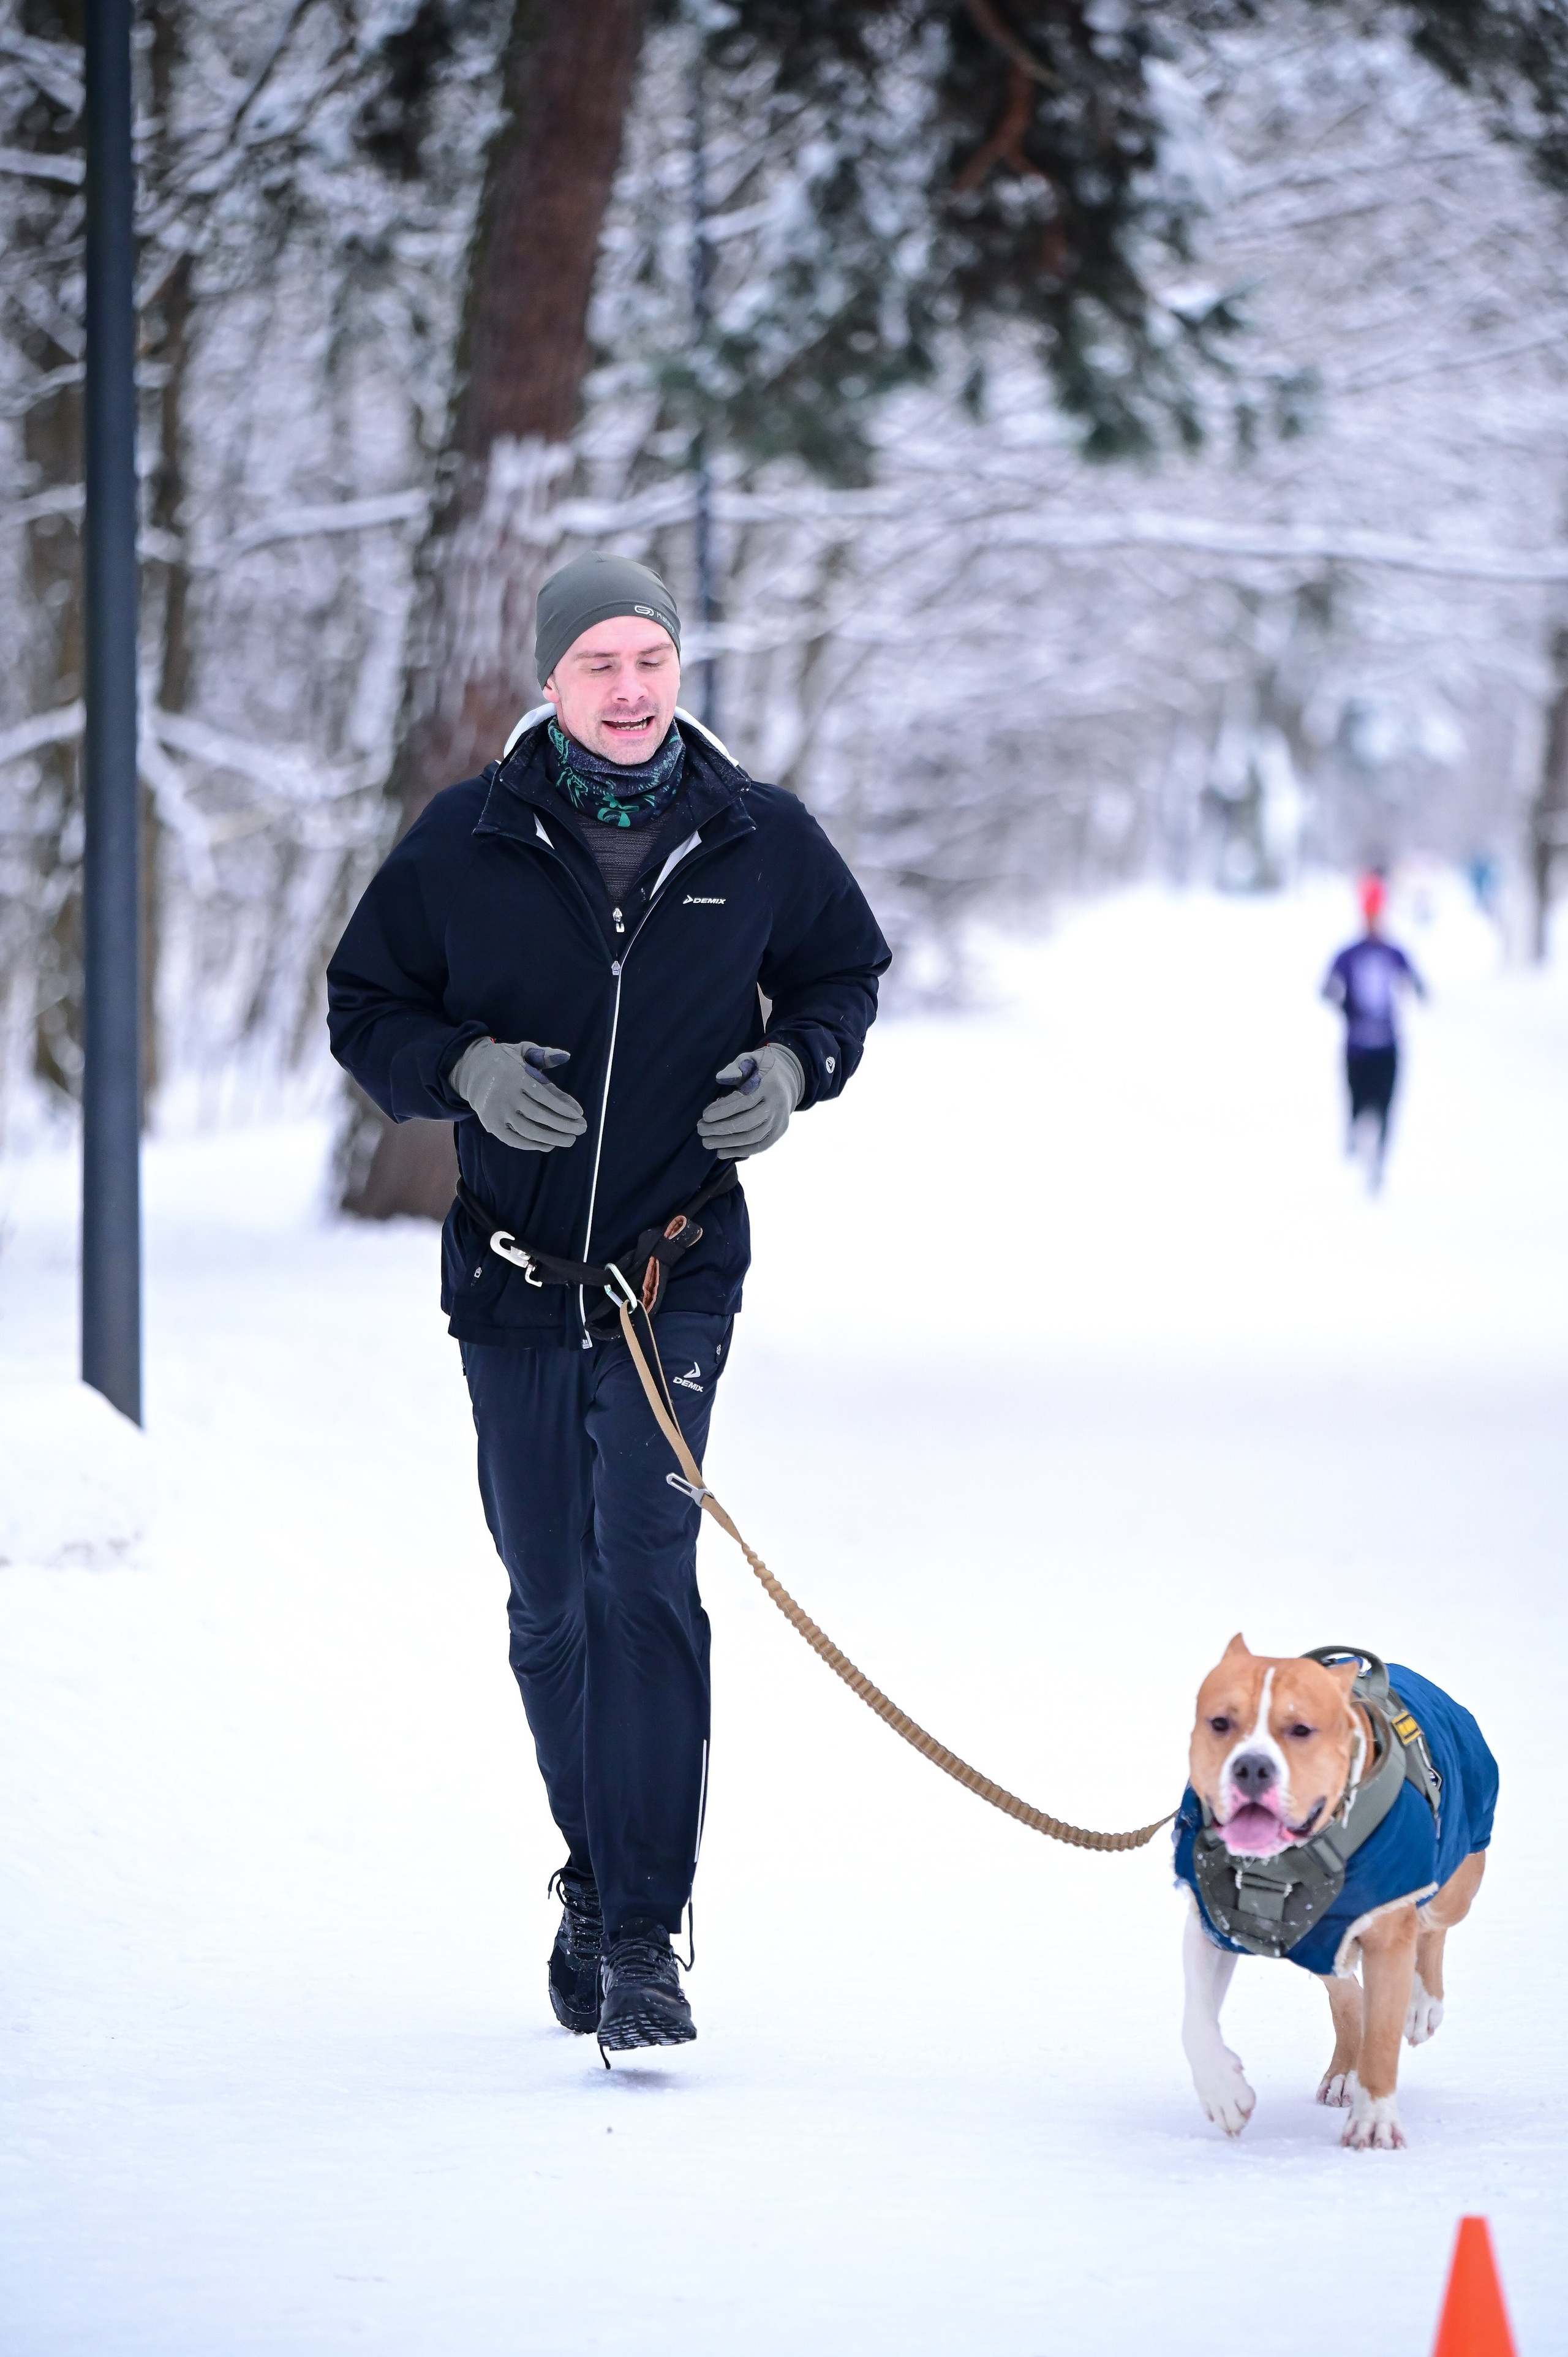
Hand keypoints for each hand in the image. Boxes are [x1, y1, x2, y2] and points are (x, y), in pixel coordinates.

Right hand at [451, 1038, 586, 1152]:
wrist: (470, 1069)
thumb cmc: (504, 1061)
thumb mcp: (522, 1051)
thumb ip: (544, 1055)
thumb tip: (566, 1057)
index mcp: (515, 1075)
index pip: (544, 1095)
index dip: (563, 1107)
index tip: (579, 1114)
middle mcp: (505, 1094)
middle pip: (539, 1115)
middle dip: (563, 1125)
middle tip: (581, 1129)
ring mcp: (497, 1111)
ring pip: (528, 1130)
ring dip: (552, 1138)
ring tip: (569, 1140)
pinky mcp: (491, 1124)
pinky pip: (513, 1139)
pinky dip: (532, 1144)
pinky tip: (548, 1145)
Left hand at [697, 1043, 802, 1159]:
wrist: (787, 1079)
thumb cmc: (761, 1069)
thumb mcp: (751, 1059)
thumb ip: (736, 1068)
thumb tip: (720, 1078)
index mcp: (769, 1084)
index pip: (743, 1101)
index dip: (722, 1110)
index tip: (705, 1115)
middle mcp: (777, 1104)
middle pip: (747, 1122)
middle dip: (720, 1128)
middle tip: (700, 1129)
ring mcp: (781, 1120)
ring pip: (752, 1137)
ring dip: (727, 1143)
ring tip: (707, 1142)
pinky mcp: (780, 1131)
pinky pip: (760, 1146)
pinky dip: (740, 1151)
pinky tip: (722, 1153)